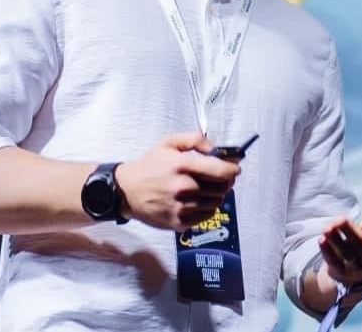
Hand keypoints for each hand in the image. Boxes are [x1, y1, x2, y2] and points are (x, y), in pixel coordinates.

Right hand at [116, 132, 240, 230]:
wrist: (126, 191)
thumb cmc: (149, 166)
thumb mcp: (168, 143)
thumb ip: (194, 139)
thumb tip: (214, 147)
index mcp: (182, 166)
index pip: (220, 170)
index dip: (233, 169)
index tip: (235, 168)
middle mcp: (183, 188)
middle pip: (222, 188)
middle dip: (225, 182)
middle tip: (220, 177)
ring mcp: (181, 207)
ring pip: (216, 202)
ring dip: (216, 195)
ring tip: (205, 188)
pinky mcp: (179, 222)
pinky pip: (206, 216)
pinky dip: (207, 208)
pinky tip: (197, 200)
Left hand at [319, 188, 361, 284]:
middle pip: (360, 245)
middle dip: (350, 232)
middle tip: (338, 219)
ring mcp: (356, 265)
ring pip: (345, 254)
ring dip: (335, 241)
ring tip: (327, 227)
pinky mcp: (341, 271)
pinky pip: (334, 262)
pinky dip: (328, 252)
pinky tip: (321, 239)